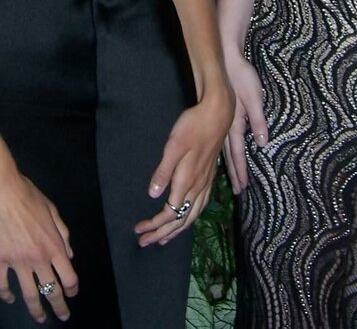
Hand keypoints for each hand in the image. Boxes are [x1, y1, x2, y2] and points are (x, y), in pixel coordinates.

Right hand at [0, 170, 78, 322]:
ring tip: (39, 318)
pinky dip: (6, 295)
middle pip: (51, 290)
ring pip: (29, 294)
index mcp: (53, 245)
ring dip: (36, 310)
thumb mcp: (52, 210)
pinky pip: (2, 284)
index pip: (68, 276)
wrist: (0, 189)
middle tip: (62, 316)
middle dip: (59, 306)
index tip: (72, 293)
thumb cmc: (28, 195)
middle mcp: (38, 258)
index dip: (72, 288)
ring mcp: (17, 261)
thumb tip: (69, 255)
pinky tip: (10, 299)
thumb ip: (62, 234)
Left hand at [133, 86, 233, 246]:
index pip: (170, 213)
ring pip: (192, 216)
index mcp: (187, 181)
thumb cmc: (193, 126)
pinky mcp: (210, 177)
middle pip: (181, 220)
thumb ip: (164, 170)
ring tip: (163, 239)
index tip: (138, 230)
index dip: (154, 225)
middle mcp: (198, 187)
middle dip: (162, 234)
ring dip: (176, 230)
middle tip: (145, 242)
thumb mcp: (174, 145)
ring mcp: (206, 183)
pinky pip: (201, 207)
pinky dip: (190, 218)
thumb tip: (153, 195)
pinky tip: (187, 218)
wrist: (218, 114)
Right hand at [222, 52, 267, 193]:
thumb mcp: (254, 98)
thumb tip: (261, 143)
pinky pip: (221, 138)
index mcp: (235, 123)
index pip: (238, 153)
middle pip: (229, 155)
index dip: (240, 171)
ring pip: (223, 147)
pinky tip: (224, 152)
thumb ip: (257, 120)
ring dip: (228, 163)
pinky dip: (223, 150)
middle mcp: (226, 125)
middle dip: (233, 172)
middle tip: (237, 190)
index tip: (241, 188)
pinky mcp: (221, 113)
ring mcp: (222, 119)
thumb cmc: (242, 77)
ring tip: (231, 176)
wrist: (225, 59)